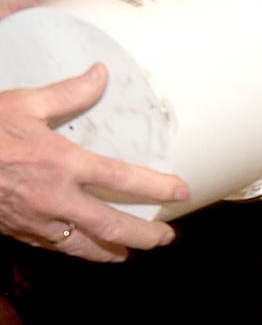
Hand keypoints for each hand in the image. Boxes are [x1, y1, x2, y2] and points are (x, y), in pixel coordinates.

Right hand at [0, 64, 188, 260]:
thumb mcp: (23, 102)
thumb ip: (68, 92)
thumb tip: (101, 73)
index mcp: (61, 162)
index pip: (121, 179)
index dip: (156, 187)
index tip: (181, 191)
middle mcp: (54, 197)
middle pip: (112, 225)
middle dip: (145, 234)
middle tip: (166, 237)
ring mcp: (35, 220)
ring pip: (85, 247)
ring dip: (113, 251)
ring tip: (132, 250)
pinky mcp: (18, 231)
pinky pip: (55, 247)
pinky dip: (78, 251)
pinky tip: (88, 248)